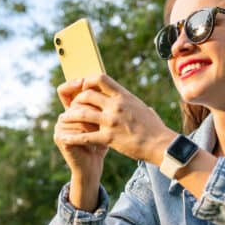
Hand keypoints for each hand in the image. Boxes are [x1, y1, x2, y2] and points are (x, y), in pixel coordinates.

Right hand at [54, 79, 107, 178]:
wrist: (92, 165)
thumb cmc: (101, 141)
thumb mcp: (102, 120)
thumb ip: (101, 103)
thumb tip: (106, 82)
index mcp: (70, 110)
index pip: (65, 91)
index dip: (72, 84)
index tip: (84, 81)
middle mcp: (62, 117)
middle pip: (76, 103)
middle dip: (94, 109)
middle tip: (107, 119)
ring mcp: (59, 127)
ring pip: (78, 116)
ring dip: (94, 124)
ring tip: (105, 131)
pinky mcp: (60, 138)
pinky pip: (77, 130)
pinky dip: (90, 134)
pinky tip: (99, 141)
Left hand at [59, 74, 175, 163]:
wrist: (161, 145)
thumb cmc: (155, 128)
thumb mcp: (143, 108)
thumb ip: (133, 103)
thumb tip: (134, 102)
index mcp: (124, 96)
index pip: (100, 79)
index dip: (87, 81)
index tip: (83, 88)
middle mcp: (116, 106)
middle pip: (86, 95)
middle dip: (76, 100)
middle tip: (71, 106)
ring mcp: (111, 121)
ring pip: (82, 114)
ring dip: (70, 116)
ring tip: (63, 119)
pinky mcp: (109, 138)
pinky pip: (85, 136)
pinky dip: (73, 137)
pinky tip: (65, 138)